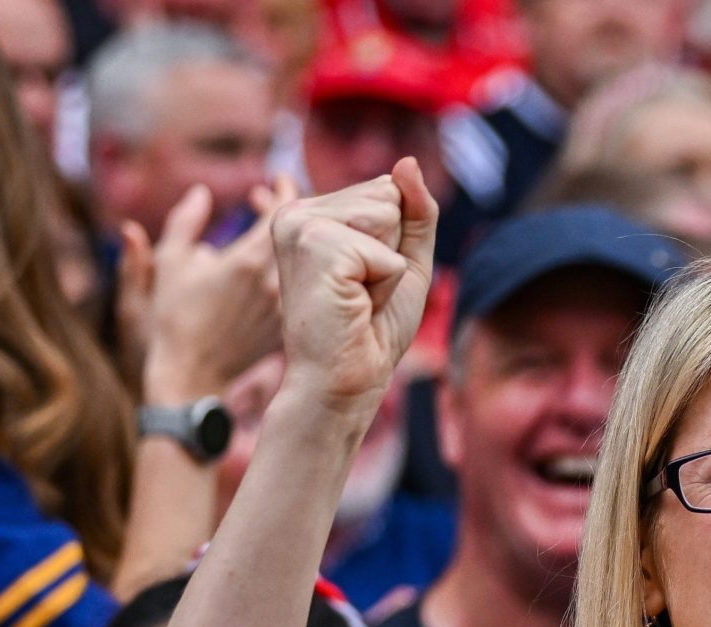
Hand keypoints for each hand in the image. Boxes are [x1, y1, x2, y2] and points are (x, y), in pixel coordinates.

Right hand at [135, 177, 297, 404]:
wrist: (191, 374)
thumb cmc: (172, 318)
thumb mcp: (168, 265)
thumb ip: (183, 223)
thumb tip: (200, 193)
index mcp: (246, 262)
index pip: (284, 213)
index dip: (285, 191)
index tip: (279, 181)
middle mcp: (273, 282)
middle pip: (303, 234)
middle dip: (292, 210)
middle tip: (272, 199)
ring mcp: (286, 304)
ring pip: (307, 259)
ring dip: (294, 240)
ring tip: (272, 228)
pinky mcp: (290, 323)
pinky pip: (305, 284)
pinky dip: (298, 267)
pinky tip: (280, 262)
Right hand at [269, 159, 437, 419]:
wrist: (345, 380)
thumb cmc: (371, 329)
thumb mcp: (404, 260)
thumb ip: (413, 211)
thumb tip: (406, 162)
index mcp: (311, 211)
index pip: (387, 190)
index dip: (396, 242)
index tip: (366, 279)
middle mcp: (297, 211)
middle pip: (389, 197)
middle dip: (392, 252)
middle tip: (363, 293)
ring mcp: (300, 225)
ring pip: (387, 216)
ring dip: (387, 266)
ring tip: (358, 297)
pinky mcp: (314, 246)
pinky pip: (385, 251)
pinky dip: (384, 283)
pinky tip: (354, 304)